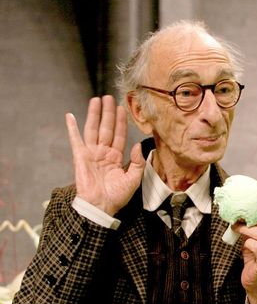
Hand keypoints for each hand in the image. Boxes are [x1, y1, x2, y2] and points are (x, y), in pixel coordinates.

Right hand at [65, 95, 144, 215]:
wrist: (101, 206)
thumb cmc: (117, 196)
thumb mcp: (133, 179)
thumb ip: (138, 162)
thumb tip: (138, 146)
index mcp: (116, 157)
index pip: (120, 135)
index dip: (121, 122)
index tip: (122, 108)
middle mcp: (104, 152)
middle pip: (106, 128)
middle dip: (108, 113)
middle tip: (109, 97)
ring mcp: (91, 153)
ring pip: (93, 129)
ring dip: (94, 114)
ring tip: (96, 100)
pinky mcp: (80, 157)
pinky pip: (76, 140)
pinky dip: (72, 128)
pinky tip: (70, 116)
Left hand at [235, 216, 256, 303]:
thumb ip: (254, 230)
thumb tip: (243, 215)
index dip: (255, 213)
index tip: (243, 212)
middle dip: (248, 221)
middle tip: (236, 220)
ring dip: (246, 230)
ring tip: (237, 229)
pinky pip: (256, 246)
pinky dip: (247, 243)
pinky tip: (244, 245)